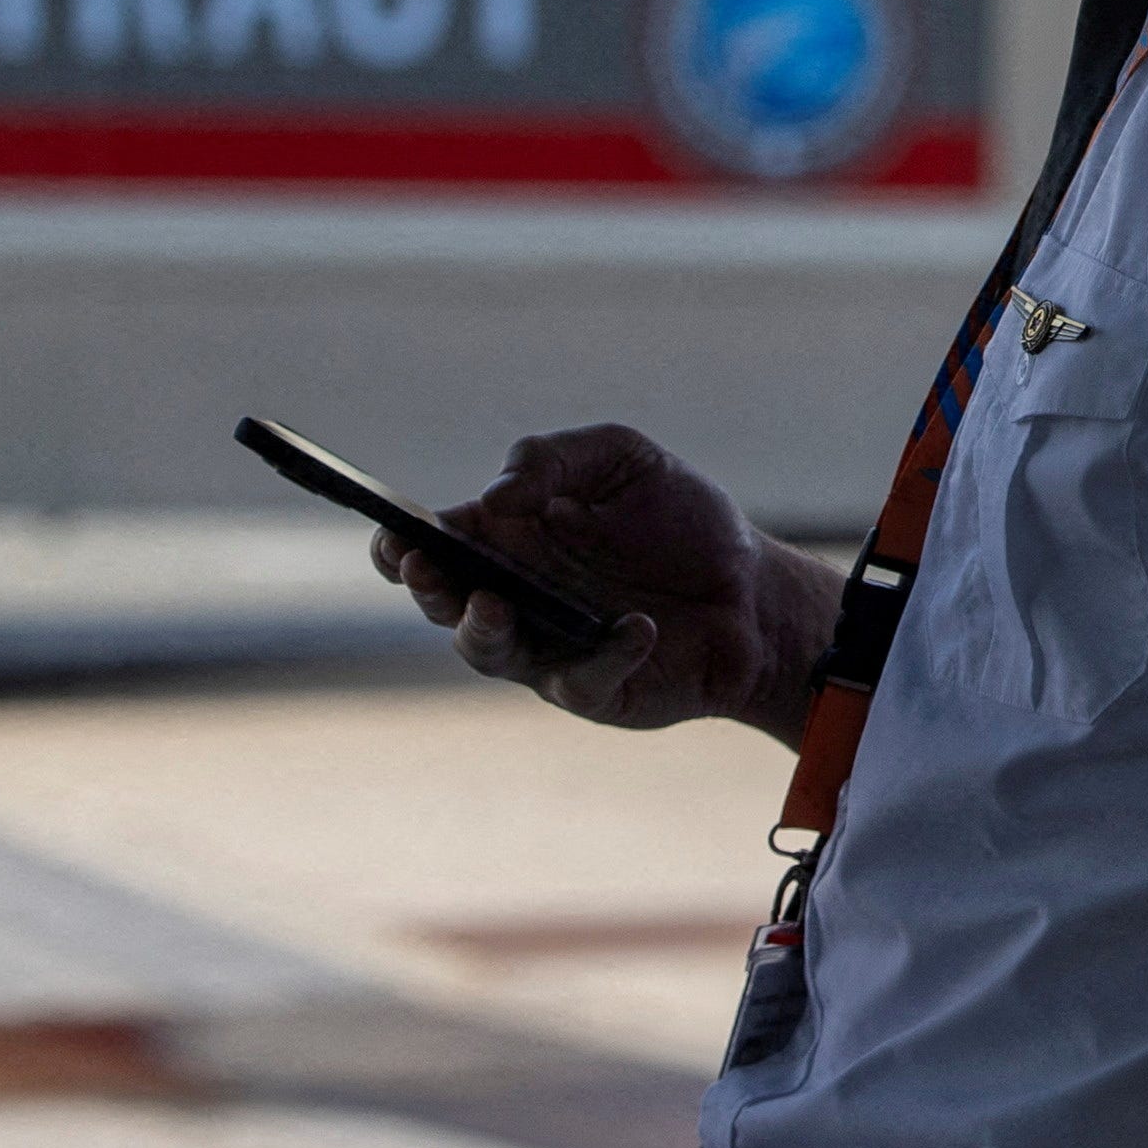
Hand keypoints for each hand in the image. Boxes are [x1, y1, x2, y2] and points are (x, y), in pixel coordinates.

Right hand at [370, 424, 839, 740]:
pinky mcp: (595, 689)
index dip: (401, 541)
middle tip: (423, 567)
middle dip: (424, 585)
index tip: (393, 532)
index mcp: (511, 537)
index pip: (435, 542)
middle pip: (444, 601)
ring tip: (493, 603)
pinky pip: (579, 681)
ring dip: (480, 629)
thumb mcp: (623, 458)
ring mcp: (549, 649)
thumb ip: (551, 459)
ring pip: (488, 652)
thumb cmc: (682, 520)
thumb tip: (492, 500)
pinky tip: (637, 627)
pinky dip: (603, 654)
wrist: (755, 590)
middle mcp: (517, 596)